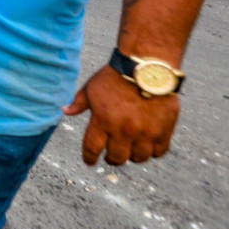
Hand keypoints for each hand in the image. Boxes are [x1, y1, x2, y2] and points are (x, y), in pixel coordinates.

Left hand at [63, 65, 180, 165]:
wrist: (146, 67)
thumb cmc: (115, 76)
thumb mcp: (92, 87)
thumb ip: (79, 103)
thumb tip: (65, 111)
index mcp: (102, 121)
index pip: (92, 149)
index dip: (89, 157)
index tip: (90, 161)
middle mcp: (123, 131)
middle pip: (116, 158)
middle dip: (111, 159)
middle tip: (111, 156)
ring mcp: (145, 133)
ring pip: (138, 158)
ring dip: (132, 156)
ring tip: (130, 150)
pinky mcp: (164, 131)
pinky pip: (159, 152)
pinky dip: (152, 152)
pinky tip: (148, 145)